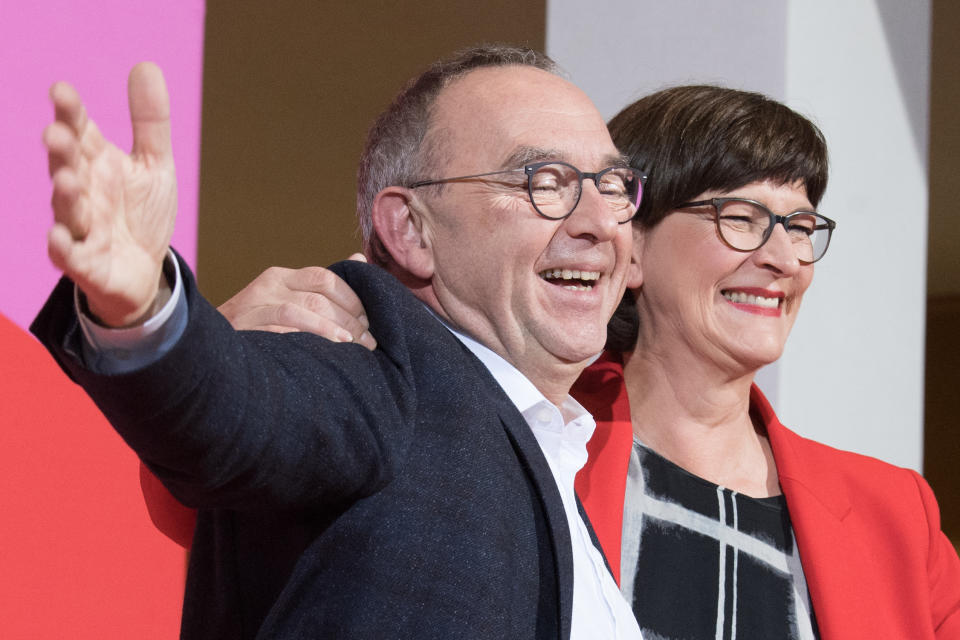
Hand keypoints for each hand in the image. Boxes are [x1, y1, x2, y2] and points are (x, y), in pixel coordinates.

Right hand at [43, 62, 176, 326]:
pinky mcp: (85, 263)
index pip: (79, 131)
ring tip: (67, 179)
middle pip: (67, 166)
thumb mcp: (155, 164)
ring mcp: (81, 227)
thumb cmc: (142, 214)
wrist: (145, 271)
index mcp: (97, 162)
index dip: (69, 113)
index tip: (62, 92)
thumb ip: (150, 121)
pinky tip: (59, 237)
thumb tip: (146, 65)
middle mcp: (83, 191)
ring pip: (66, 208)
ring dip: (65, 194)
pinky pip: (69, 255)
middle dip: (61, 151)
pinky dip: (62, 247)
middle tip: (58, 133)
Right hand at [218, 254, 376, 349]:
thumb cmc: (256, 325)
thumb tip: (359, 257)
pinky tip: (329, 347)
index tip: (369, 318)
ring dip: (335, 328)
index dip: (352, 297)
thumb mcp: (287, 298)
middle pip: (319, 296)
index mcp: (281, 276)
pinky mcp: (247, 327)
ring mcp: (256, 306)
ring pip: (305, 310)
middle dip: (350, 318)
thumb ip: (321, 285)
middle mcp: (268, 286)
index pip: (325, 277)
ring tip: (354, 344)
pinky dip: (311, 336)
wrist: (210, 345)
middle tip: (369, 339)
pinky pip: (284, 329)